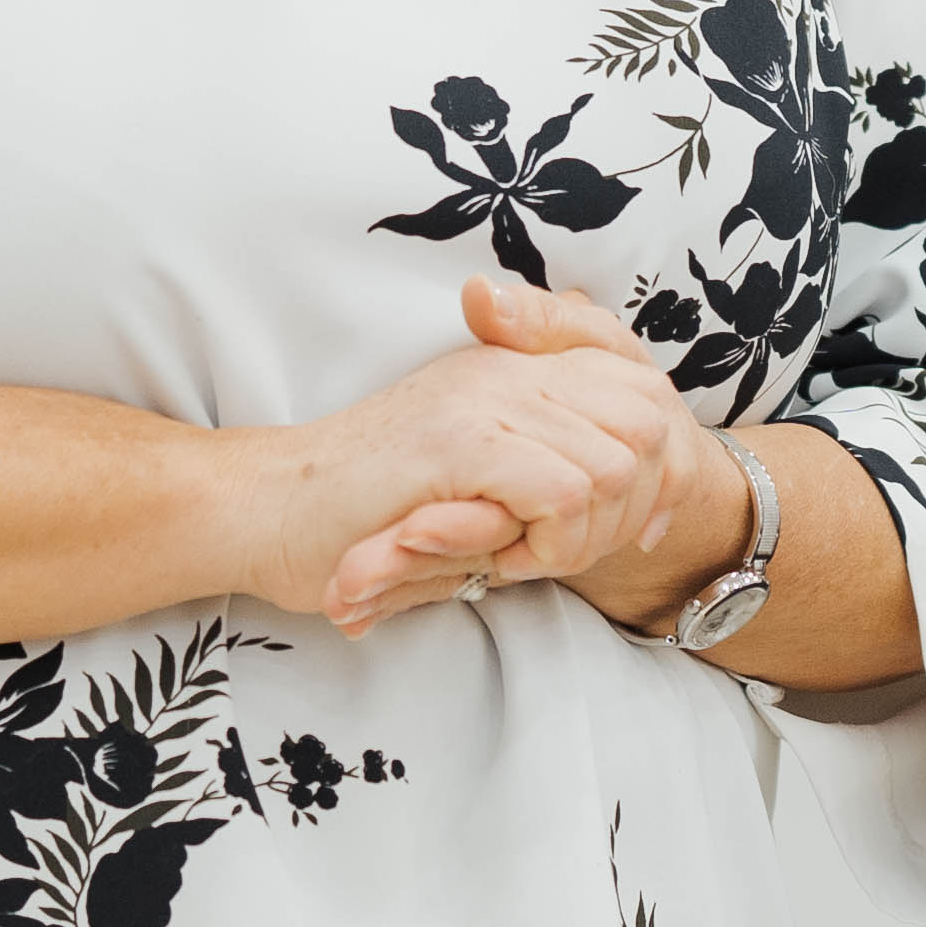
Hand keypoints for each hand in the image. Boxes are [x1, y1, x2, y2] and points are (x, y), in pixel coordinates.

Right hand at [311, 277, 730, 634]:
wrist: (264, 510)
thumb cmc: (362, 514)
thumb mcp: (473, 486)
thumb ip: (540, 475)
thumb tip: (635, 504)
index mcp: (515, 364)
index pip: (645, 387)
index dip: (662, 467)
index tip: (636, 530)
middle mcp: (509, 368)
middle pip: (649, 420)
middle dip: (632, 506)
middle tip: (567, 553)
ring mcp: (486, 399)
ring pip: (615, 463)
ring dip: (587, 532)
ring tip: (525, 559)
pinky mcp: (460, 442)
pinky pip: (565, 492)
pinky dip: (553, 543)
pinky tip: (505, 562)